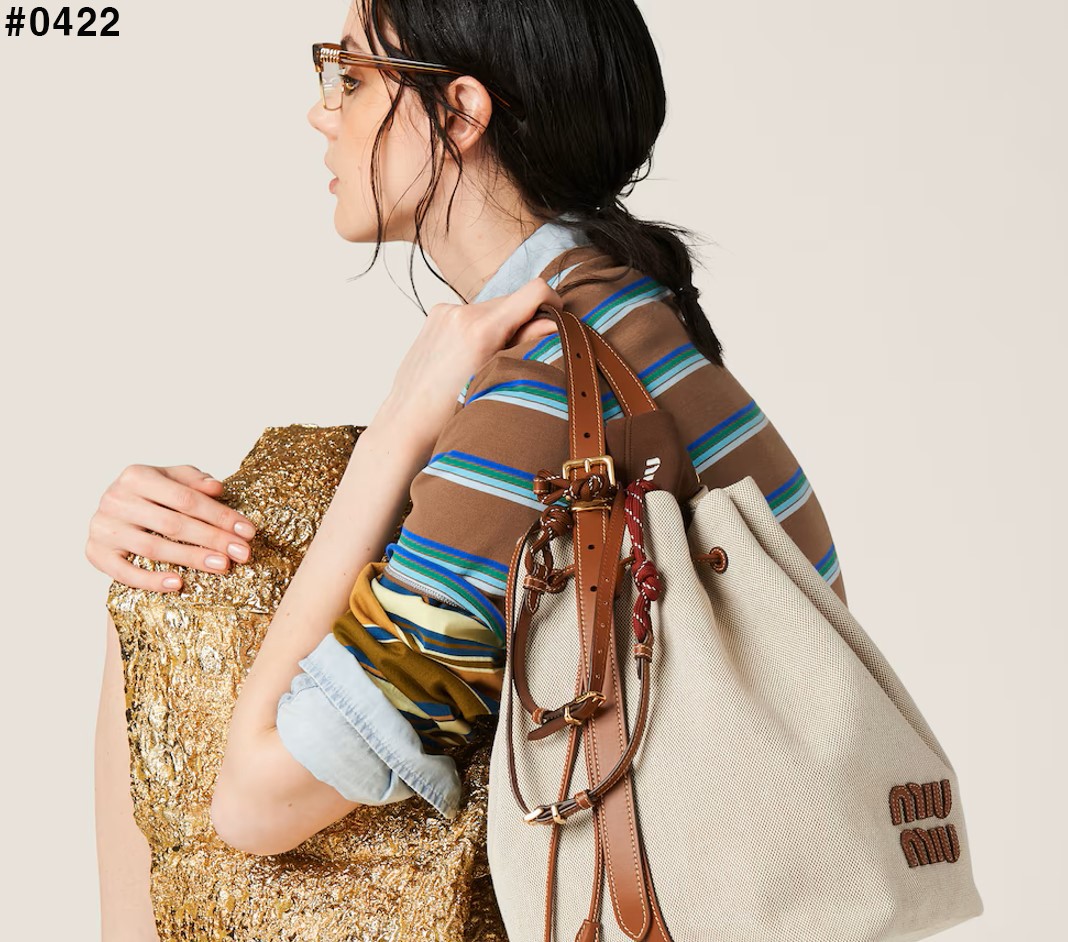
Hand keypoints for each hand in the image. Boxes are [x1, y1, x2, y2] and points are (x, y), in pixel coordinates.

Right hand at [86, 464, 257, 592]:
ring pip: (154, 548)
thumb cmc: (150, 494)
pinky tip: (178, 583)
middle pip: (173, 524)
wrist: (112, 513)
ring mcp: (103, 527)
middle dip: (213, 539)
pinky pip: (124, 572)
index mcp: (136, 475)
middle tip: (242, 552)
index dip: (221, 515)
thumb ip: (193, 480)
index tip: (248, 531)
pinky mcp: (94, 553)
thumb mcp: (171, 478)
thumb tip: (216, 487)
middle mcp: (115, 499)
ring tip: (222, 566)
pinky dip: (151, 580)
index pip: (187, 499)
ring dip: (192, 559)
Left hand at [378, 277, 564, 453]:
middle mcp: (462, 312)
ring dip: (500, 326)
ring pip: (492, 308)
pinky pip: (471, 314)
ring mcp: (445, 311)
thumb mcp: (498, 378)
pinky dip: (479, 328)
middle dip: (523, 322)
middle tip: (518, 355)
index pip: (534, 291)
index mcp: (481, 328)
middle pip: (513, 301)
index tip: (556, 321)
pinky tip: (468, 356)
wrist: (408, 420)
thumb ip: (526, 343)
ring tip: (488, 360)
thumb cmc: (452, 412)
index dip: (553, 302)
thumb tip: (553, 321)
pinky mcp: (435, 314)